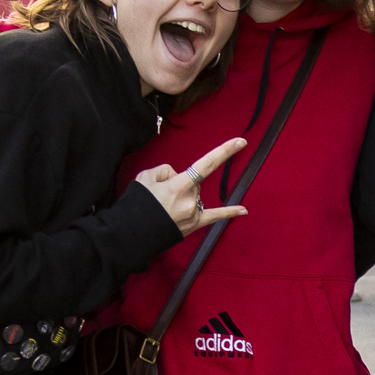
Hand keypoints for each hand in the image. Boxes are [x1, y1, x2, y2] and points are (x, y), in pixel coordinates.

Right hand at [134, 138, 249, 235]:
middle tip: (159, 196)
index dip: (224, 151)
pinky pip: (214, 216)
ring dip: (183, 196)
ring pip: (195, 195)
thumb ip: (166, 171)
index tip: (241, 141)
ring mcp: (194, 213)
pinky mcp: (194, 224)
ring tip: (163, 208)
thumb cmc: (137, 204)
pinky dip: (229, 212)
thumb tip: (178, 178)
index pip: (206, 164)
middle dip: (179, 184)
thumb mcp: (146, 177)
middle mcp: (191, 200)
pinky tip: (244, 211)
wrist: (130, 233)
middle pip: (193, 182)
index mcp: (180, 186)